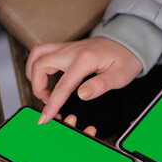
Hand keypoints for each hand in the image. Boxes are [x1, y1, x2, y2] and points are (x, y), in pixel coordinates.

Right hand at [26, 37, 141, 123]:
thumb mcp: (120, 75)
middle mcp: (72, 51)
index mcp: (85, 59)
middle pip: (40, 65)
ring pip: (37, 54)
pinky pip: (42, 51)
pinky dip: (37, 64)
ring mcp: (67, 47)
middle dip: (38, 88)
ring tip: (43, 90)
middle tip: (49, 102)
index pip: (62, 86)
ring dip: (34, 73)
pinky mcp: (65, 48)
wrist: (127, 42)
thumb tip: (82, 95)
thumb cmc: (125, 59)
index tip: (45, 119)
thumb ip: (101, 85)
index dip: (52, 105)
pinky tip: (45, 77)